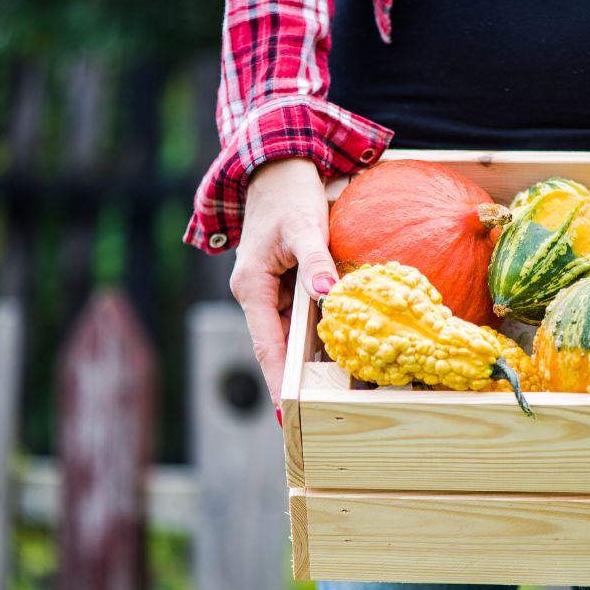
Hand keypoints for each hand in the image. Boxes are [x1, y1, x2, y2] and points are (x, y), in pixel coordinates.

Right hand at [229, 157, 337, 409]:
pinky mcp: (284, 287)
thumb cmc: (289, 195)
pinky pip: (300, 320)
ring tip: (330, 399)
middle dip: (294, 382)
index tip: (288, 414)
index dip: (277, 381)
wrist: (278, 170)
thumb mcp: (304, 226)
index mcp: (251, 287)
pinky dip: (316, 338)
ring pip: (290, 336)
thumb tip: (329, 294)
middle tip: (314, 419)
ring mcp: (269, 293)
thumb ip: (316, 262)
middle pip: (276, 348)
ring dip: (306, 364)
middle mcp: (256, 295)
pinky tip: (337, 358)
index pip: (267, 346)